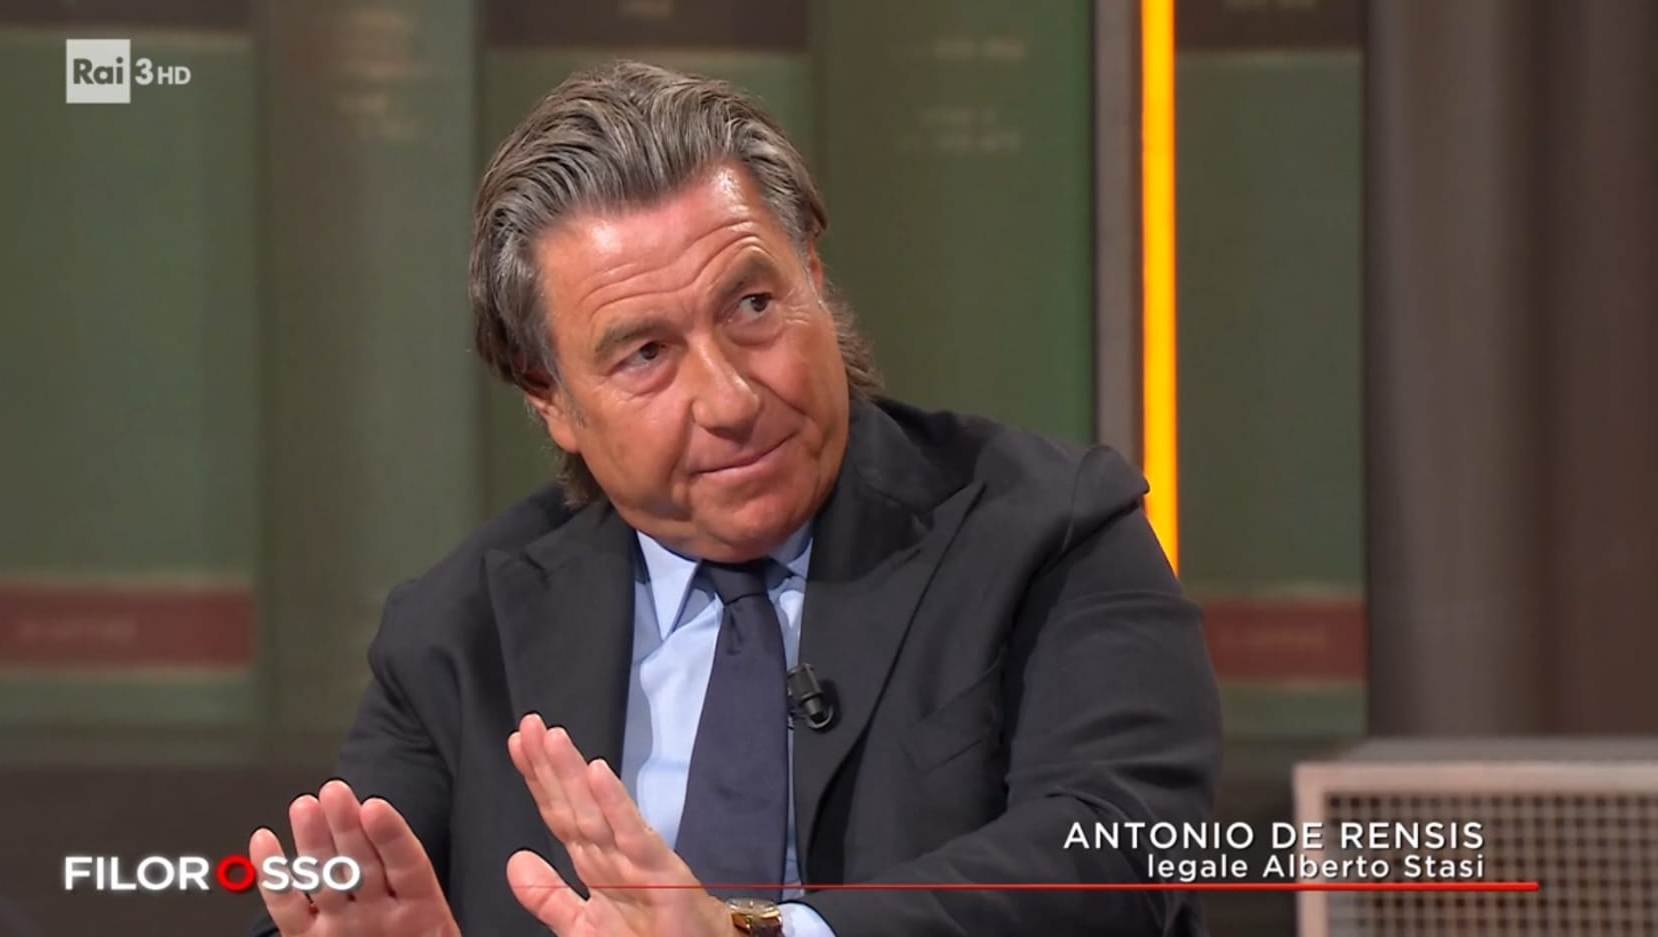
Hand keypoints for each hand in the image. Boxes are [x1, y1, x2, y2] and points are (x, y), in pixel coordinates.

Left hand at [250, 780, 460, 936]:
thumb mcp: (428, 927)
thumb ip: (407, 872)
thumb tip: (384, 822)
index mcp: (416, 913)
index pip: (406, 865)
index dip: (390, 835)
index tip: (375, 807)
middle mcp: (379, 917)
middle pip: (362, 865)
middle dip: (346, 826)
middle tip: (333, 792)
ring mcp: (347, 925)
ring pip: (330, 878)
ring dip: (314, 839)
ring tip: (304, 806)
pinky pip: (287, 909)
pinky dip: (272, 877)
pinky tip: (262, 842)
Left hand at [506, 714, 735, 936]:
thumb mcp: (582, 926)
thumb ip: (548, 895)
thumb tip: (515, 861)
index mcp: (593, 862)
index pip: (559, 813)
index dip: (538, 780)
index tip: (519, 744)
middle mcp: (611, 854)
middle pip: (573, 804)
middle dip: (550, 764)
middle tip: (531, 724)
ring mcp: (636, 859)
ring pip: (597, 811)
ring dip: (574, 773)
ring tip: (556, 739)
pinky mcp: (661, 872)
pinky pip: (633, 834)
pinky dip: (616, 804)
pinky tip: (601, 774)